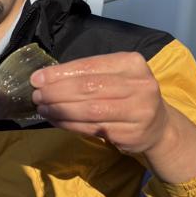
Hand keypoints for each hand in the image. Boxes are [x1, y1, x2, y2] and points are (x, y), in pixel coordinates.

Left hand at [30, 52, 168, 153]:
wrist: (159, 127)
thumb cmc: (127, 96)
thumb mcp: (115, 77)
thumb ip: (87, 75)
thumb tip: (45, 79)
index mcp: (131, 63)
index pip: (89, 66)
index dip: (60, 73)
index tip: (37, 79)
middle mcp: (139, 84)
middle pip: (88, 87)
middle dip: (56, 92)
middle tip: (36, 96)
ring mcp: (138, 110)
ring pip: (89, 110)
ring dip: (60, 110)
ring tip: (42, 108)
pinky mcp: (131, 133)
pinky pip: (92, 128)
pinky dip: (69, 124)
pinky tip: (56, 120)